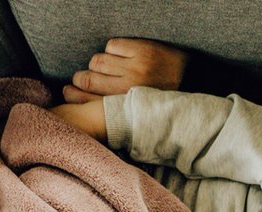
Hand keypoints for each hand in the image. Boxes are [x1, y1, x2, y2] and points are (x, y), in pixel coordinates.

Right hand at [63, 39, 189, 102]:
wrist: (194, 81)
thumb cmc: (164, 100)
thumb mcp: (142, 114)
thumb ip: (119, 114)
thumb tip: (93, 114)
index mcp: (127, 108)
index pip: (90, 103)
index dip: (72, 96)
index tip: (67, 92)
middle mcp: (128, 87)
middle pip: (88, 80)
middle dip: (79, 79)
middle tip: (80, 79)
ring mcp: (134, 67)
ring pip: (97, 61)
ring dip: (96, 64)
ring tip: (101, 68)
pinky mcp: (141, 50)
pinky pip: (112, 46)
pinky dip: (112, 50)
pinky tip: (118, 56)